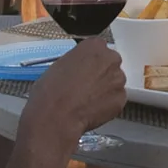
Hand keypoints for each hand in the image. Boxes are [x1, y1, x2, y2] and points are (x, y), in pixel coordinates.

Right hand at [4, 36, 125, 167]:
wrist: (52, 121)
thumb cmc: (46, 93)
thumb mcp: (56, 68)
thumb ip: (75, 63)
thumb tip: (81, 67)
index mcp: (93, 46)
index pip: (98, 48)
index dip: (89, 62)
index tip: (81, 73)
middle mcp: (110, 59)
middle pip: (109, 64)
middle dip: (99, 75)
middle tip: (82, 90)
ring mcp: (118, 80)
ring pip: (113, 82)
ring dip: (104, 90)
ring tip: (85, 103)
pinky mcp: (121, 100)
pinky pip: (115, 99)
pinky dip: (107, 105)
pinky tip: (91, 112)